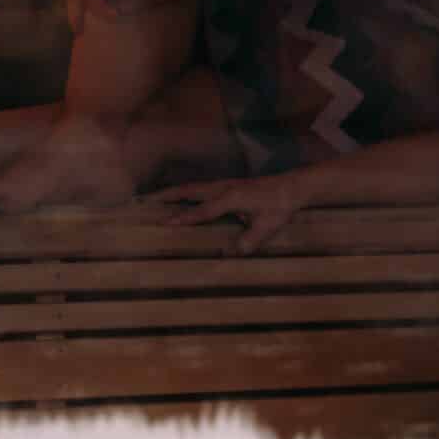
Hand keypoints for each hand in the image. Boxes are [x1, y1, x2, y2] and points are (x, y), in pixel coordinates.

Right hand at [144, 174, 309, 253]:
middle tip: (146, 201)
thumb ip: (249, 241)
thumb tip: (231, 254)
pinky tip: (183, 197)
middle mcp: (223, 188)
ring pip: (194, 187)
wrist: (293, 186)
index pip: (202, 210)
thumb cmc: (279, 206)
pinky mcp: (228, 185)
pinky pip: (201, 187)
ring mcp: (225, 184)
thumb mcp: (267, 227)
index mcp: (231, 197)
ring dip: (175, 192)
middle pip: (190, 190)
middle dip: (168, 196)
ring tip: (157, 198)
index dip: (183, 217)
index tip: (164, 223)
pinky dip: (187, 191)